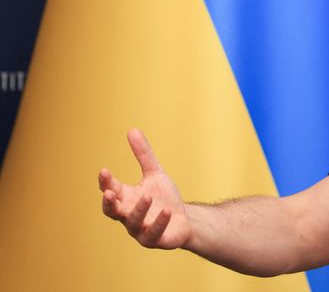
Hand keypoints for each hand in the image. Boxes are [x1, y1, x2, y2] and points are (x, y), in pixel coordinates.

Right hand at [99, 129, 191, 248]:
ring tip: (148, 197)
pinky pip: (153, 234)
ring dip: (139, 210)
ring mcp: (140, 229)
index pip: (110, 189)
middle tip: (111, 193)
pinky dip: (158, 223)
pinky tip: (166, 211)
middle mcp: (128, 215)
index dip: (106, 182)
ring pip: (133, 222)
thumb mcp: (155, 173)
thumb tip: (132, 129)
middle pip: (112, 211)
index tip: (104, 171)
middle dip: (110, 203)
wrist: (184, 219)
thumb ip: (144, 155)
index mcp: (125, 198)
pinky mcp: (155, 240)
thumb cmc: (164, 198)